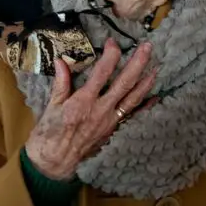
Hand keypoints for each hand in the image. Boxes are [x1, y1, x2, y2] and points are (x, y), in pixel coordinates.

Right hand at [24, 38, 156, 180]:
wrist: (54, 164)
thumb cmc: (49, 134)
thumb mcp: (51, 106)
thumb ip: (60, 83)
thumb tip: (62, 61)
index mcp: (83, 102)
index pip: (101, 73)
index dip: (110, 55)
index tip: (113, 41)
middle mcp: (100, 110)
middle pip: (124, 83)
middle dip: (137, 64)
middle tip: (147, 47)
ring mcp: (110, 122)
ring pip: (133, 99)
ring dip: (146, 82)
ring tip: (156, 67)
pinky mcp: (114, 131)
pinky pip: (133, 117)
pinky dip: (146, 107)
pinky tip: (156, 97)